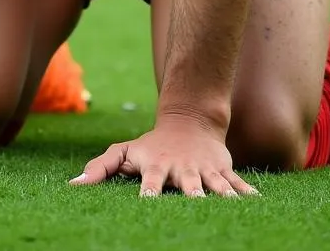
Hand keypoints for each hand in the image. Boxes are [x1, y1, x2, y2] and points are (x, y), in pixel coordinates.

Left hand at [69, 116, 258, 197]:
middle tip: (196, 207)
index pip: (151, 182)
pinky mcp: (223, 171)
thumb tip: (72, 186)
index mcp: (156, 167)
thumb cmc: (151, 145)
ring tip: (229, 208)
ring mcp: (204, 171)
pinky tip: (257, 204)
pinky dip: (246, 193)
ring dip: (222, 196)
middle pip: (187, 185)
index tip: (148, 202)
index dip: (149, 192)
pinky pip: (237, 184)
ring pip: (215, 185)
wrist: (189, 122)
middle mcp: (181, 170)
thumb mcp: (124, 152)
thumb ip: (100, 168)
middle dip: (192, 196)